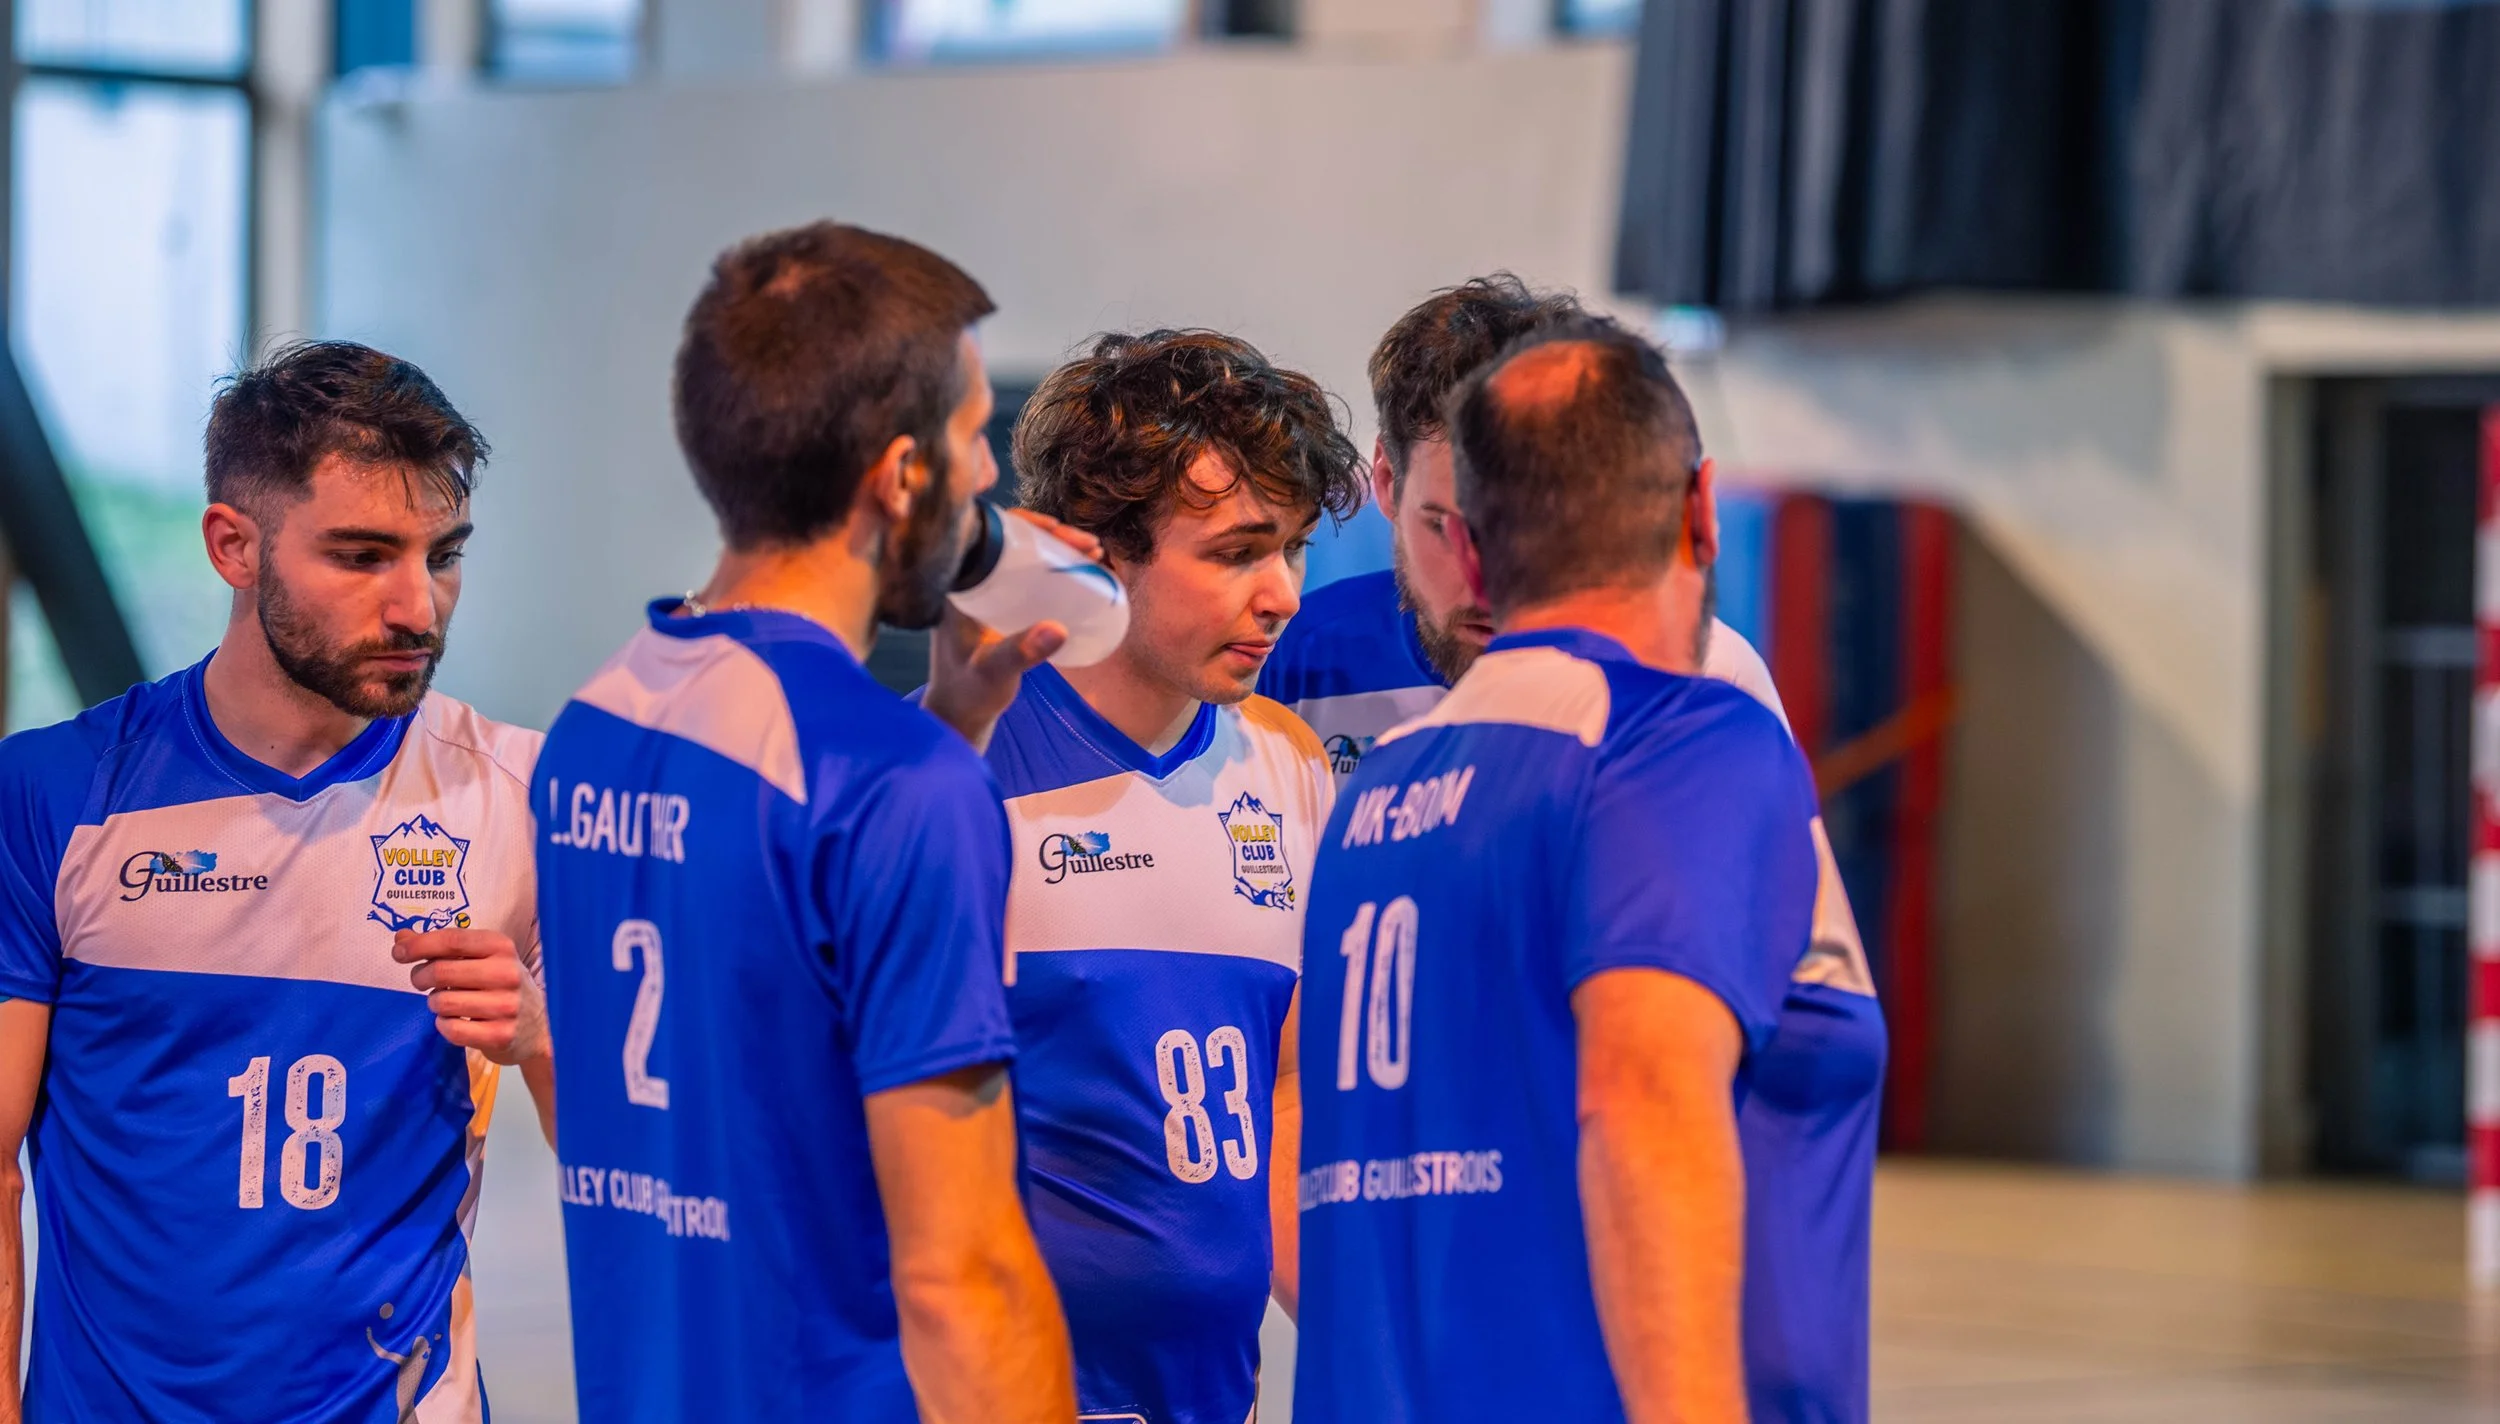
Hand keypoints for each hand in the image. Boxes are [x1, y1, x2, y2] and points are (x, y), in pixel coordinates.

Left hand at [394, 928, 548, 1065]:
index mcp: (501, 947)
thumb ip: (442, 947)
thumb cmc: (501, 986)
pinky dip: (444, 1025)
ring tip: (445, 1003)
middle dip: (420, 977)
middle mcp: (507, 973)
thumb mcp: (480, 959)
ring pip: (443, 1003)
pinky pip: (452, 1029)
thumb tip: (402, 937)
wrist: (539, 1027)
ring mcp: (506, 1006)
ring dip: (435, 1003)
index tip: (399, 952)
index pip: (452, 940)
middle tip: (422, 982)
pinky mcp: (501, 1035)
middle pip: (441, 971)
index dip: (419, 945)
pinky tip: (454, 1021)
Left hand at [923, 510, 1105, 753]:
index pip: (986, 535)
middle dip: (1053, 536)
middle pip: (1011, 540)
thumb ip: (1021, 653)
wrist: (961, 713)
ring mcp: (985, 592)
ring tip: (1093, 553)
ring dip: (1058, 548)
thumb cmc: (968, 693)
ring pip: (1023, 555)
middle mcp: (967, 581)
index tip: (1058, 530)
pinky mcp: (1000, 605)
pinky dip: (1054, 567)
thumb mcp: (993, 672)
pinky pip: (1028, 574)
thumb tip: (1058, 629)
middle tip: (1090, 546)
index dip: (1024, 525)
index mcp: (955, 585)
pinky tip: (1082, 569)